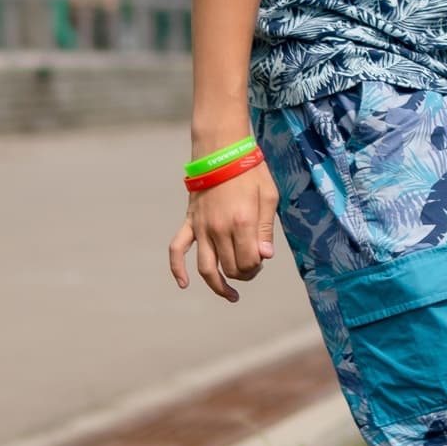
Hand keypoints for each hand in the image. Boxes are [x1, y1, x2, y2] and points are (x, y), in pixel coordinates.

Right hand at [169, 165, 278, 301]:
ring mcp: (201, 227)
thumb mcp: (269, 197)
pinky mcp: (189, 222)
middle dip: (244, 274)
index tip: (261, 258)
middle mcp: (219, 229)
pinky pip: (177, 249)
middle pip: (230, 268)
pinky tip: (183, 283)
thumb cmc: (250, 172)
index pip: (248, 262)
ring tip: (231, 295)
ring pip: (206, 267)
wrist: (221, 151)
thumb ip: (266, 229)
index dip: (257, 267)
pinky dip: (177, 268)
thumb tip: (265, 256)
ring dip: (217, 285)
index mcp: (242, 223)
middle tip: (253, 266)